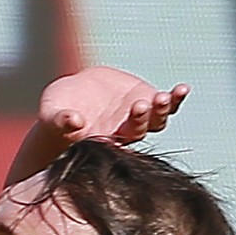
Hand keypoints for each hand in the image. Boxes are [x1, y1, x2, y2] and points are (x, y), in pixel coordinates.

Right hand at [37, 67, 187, 146]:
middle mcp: (124, 133)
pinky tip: (182, 89)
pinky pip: (167, 103)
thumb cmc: (58, 109)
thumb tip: (74, 121)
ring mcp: (139, 118)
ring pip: (156, 120)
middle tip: (136, 107)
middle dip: (140, 119)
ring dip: (160, 110)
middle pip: (138, 131)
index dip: (119, 139)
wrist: (75, 94)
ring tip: (161, 98)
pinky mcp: (147, 100)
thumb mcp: (53, 114)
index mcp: (101, 141)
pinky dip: (175, 98)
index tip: (117, 132)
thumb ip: (62, 120)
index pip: (113, 145)